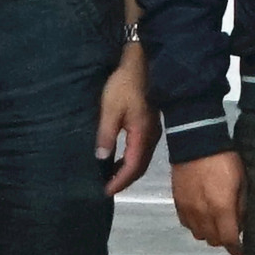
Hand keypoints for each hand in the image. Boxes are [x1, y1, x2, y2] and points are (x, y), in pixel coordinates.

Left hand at [94, 46, 156, 194]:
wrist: (142, 62)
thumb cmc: (124, 84)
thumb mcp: (110, 108)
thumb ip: (106, 134)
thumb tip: (101, 159)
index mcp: (142, 135)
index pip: (132, 167)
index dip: (119, 181)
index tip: (105, 191)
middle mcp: (151, 137)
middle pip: (140, 167)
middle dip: (124, 180)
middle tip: (107, 188)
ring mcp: (153, 131)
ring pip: (142, 159)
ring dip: (128, 171)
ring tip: (111, 177)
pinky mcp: (150, 124)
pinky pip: (142, 150)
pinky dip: (131, 160)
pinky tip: (120, 158)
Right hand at [165, 152, 245, 254]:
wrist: (196, 143)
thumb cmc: (225, 160)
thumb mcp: (242, 181)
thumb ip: (241, 206)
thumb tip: (241, 224)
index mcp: (221, 209)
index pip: (229, 240)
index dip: (236, 250)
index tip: (242, 251)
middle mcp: (203, 215)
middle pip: (213, 241)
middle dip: (224, 240)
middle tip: (231, 231)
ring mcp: (188, 210)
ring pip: (199, 235)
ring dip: (209, 233)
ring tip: (216, 223)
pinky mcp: (177, 204)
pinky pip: (187, 224)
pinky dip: (196, 225)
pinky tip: (202, 215)